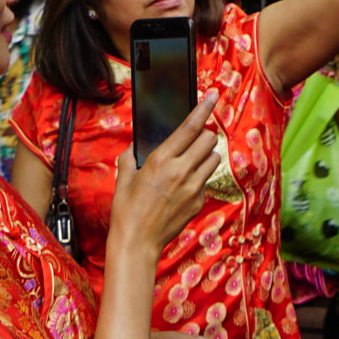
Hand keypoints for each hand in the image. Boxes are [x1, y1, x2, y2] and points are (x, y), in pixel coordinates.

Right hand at [109, 91, 221, 256]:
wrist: (137, 241)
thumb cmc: (126, 209)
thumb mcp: (125, 177)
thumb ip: (131, 156)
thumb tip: (136, 146)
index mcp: (161, 160)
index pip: (190, 127)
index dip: (203, 109)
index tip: (212, 96)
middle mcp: (182, 171)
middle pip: (209, 140)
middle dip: (205, 135)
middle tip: (196, 138)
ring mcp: (194, 188)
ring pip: (214, 159)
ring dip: (206, 156)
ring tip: (191, 162)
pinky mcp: (199, 201)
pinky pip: (207, 181)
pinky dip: (199, 178)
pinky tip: (184, 186)